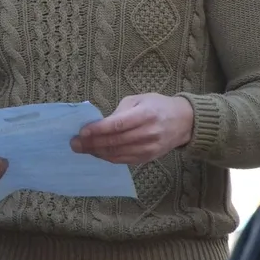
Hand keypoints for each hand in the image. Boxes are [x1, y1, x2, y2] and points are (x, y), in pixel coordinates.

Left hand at [71, 93, 194, 164]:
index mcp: (145, 115)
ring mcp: (149, 148)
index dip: (98, 130)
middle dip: (92, 143)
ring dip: (97, 152)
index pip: (117, 125)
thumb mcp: (138, 99)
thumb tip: (99, 124)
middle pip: (115, 142)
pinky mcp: (148, 158)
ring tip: (82, 149)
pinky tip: (97, 153)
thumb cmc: (157, 106)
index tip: (82, 132)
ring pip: (118, 153)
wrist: (184, 122)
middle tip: (74, 143)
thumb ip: (119, 112)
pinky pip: (124, 160)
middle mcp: (148, 133)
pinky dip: (108, 158)